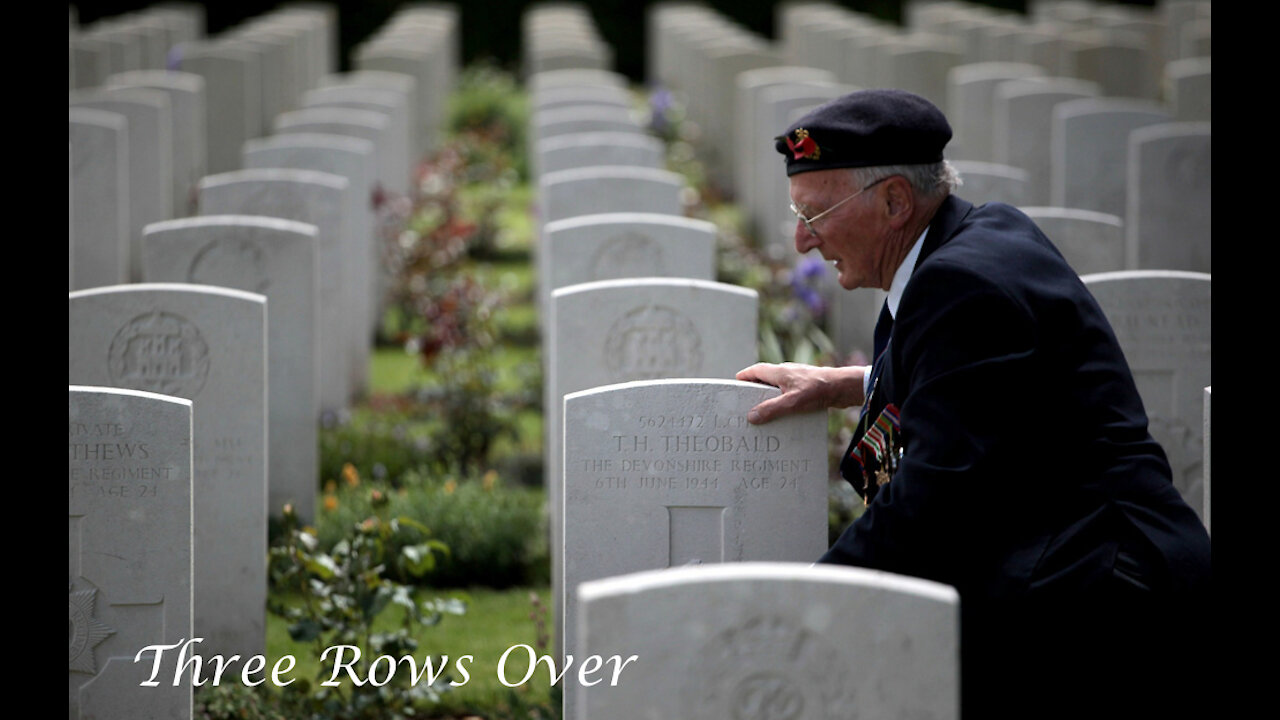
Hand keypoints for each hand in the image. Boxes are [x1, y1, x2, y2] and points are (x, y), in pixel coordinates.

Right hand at [735, 362, 866, 423]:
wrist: (844, 388)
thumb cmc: (818, 390)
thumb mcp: (792, 402)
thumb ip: (771, 409)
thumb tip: (751, 417)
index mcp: (779, 372)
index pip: (755, 371)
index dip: (743, 378)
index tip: (733, 389)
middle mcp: (786, 373)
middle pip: (764, 380)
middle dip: (754, 392)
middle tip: (744, 407)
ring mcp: (796, 380)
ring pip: (776, 389)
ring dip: (768, 400)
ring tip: (761, 416)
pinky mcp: (806, 388)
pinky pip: (788, 395)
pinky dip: (781, 404)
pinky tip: (782, 418)